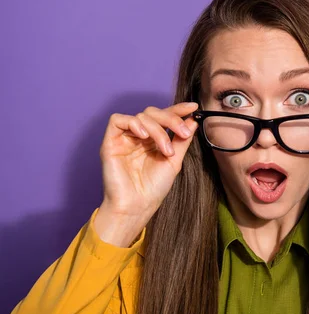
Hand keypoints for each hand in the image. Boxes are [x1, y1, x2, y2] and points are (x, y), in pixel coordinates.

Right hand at [94, 102, 198, 246]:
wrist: (138, 205)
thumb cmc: (153, 188)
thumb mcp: (174, 161)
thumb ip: (182, 140)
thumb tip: (192, 120)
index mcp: (153, 140)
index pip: (164, 117)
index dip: (178, 109)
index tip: (193, 107)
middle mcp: (139, 136)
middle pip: (153, 113)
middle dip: (171, 119)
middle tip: (183, 133)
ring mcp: (125, 138)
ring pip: (141, 116)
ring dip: (157, 129)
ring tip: (165, 149)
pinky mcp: (111, 142)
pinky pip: (118, 120)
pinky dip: (134, 123)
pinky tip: (144, 137)